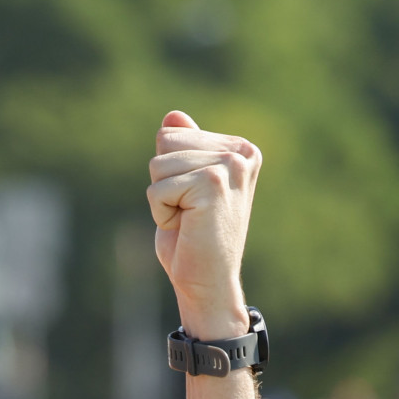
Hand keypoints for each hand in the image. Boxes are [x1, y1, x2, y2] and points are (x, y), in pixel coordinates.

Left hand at [148, 111, 260, 342]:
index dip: (168, 172)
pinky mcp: (213, 183)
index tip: (192, 199)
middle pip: (164, 143)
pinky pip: (157, 188)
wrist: (208, 283)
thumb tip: (173, 116)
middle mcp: (241, 152)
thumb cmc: (193, 239)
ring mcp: (230, 165)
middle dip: (163, 182)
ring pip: (158, 165)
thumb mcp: (185, 187)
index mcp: (239, 148)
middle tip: (189, 212)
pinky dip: (161, 213)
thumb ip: (185, 150)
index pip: (171, 134)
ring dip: (162, 199)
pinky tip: (187, 227)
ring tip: (189, 220)